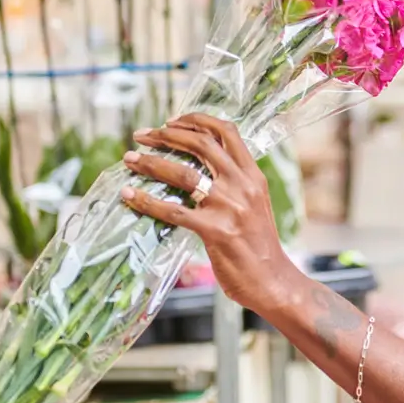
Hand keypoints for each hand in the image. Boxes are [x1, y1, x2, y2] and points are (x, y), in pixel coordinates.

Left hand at [119, 113, 301, 312]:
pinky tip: (129, 195)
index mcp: (253, 176)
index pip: (227, 132)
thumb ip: (234, 185)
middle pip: (202, 144)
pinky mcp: (215, 231)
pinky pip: (173, 211)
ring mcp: (229, 207)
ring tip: (130, 158)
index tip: (171, 121)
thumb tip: (200, 171)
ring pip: (184, 174)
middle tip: (142, 135)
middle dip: (167, 134)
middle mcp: (243, 185)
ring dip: (152, 162)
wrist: (274, 282)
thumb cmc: (260, 247)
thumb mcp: (255, 206)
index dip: (196, 120)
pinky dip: (147, 201)